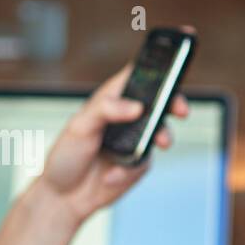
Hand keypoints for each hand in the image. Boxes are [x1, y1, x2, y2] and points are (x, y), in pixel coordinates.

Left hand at [34, 32, 193, 226]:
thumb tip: (136, 107)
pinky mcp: (138, 164)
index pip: (138, 73)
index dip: (159, 58)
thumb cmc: (65, 157)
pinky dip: (130, 170)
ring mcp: (135, 140)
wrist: (63, 198)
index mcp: (110, 99)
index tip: (180, 46)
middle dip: (174, 102)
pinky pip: (146, 162)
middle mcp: (126, 117)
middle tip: (181, 109)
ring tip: (156, 145)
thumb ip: (106, 110)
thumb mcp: (79, 127)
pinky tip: (109, 175)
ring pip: (161, 131)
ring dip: (160, 138)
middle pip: (160, 100)